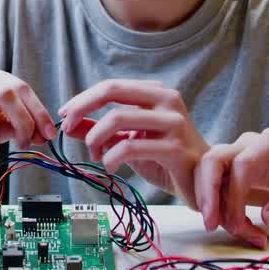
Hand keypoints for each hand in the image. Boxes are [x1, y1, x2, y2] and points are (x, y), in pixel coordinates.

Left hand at [59, 80, 207, 206]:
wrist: (203, 184)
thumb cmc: (165, 159)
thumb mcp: (130, 140)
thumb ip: (102, 130)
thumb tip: (69, 125)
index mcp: (157, 92)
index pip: (112, 86)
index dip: (83, 98)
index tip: (65, 114)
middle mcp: (167, 100)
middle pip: (113, 91)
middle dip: (82, 108)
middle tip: (68, 127)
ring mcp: (174, 123)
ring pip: (118, 118)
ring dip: (96, 138)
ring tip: (96, 154)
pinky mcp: (177, 148)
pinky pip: (130, 146)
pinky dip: (111, 157)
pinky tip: (110, 165)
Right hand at [194, 130, 268, 248]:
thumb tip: (266, 217)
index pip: (242, 164)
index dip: (235, 194)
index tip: (237, 222)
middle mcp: (249, 142)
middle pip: (213, 159)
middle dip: (207, 192)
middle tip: (210, 224)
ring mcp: (239, 151)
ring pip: (208, 170)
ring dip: (208, 199)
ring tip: (224, 227)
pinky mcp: (235, 165)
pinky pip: (217, 181)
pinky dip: (218, 202)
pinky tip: (232, 223)